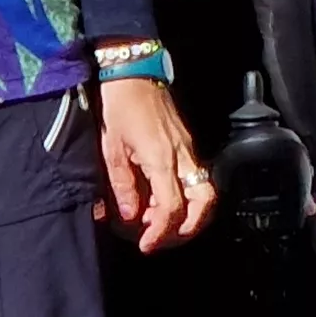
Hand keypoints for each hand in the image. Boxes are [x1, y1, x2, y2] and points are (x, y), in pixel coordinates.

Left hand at [95, 75, 212, 252]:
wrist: (133, 71)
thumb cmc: (118, 106)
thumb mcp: (110, 149)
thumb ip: (121, 185)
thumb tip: (130, 216)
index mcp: (162, 159)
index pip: (172, 208)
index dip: (161, 232)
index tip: (146, 244)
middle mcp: (182, 156)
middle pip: (204, 203)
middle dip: (189, 228)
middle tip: (163, 238)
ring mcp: (188, 148)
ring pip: (205, 191)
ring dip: (188, 213)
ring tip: (159, 220)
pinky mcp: (187, 142)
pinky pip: (195, 177)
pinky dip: (184, 195)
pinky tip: (159, 197)